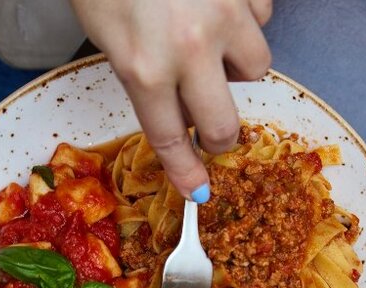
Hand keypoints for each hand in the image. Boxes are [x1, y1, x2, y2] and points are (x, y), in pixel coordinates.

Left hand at [72, 0, 272, 200]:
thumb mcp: (104, 33)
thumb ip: (140, 77)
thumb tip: (176, 113)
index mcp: (143, 68)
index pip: (171, 140)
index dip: (187, 172)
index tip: (199, 191)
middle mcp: (190, 50)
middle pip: (226, 125)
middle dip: (219, 132)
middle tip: (211, 120)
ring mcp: (225, 15)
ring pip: (255, 66)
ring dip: (235, 63)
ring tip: (209, 39)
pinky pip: (261, 17)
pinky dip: (244, 18)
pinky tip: (218, 3)